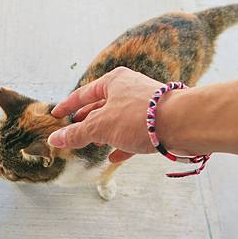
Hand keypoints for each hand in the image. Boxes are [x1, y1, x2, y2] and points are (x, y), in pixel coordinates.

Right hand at [48, 67, 166, 162]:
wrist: (183, 123)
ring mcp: (144, 105)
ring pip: (118, 119)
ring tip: (93, 144)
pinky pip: (134, 133)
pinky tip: (114, 157)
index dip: (67, 106)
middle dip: (87, 119)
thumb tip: (54, 138)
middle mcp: (129, 89)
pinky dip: (122, 143)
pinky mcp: (156, 121)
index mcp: (113, 81)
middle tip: (74, 130)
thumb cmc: (139, 117)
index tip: (56, 115)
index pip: (83, 93)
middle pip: (101, 105)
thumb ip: (77, 134)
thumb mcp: (101, 126)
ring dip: (105, 132)